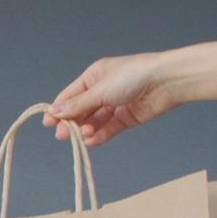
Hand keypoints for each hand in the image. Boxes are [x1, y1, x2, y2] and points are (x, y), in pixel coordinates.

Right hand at [42, 53, 179, 146]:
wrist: (167, 82)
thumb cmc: (133, 76)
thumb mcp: (100, 90)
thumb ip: (77, 105)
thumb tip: (54, 112)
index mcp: (94, 76)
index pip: (70, 95)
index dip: (59, 109)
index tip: (49, 124)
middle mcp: (103, 90)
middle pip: (81, 110)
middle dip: (72, 123)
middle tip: (63, 136)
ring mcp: (116, 105)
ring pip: (95, 121)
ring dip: (87, 130)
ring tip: (83, 136)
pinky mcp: (127, 118)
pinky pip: (109, 128)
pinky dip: (100, 135)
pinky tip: (92, 141)